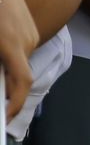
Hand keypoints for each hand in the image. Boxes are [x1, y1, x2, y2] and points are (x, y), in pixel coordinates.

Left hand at [0, 0, 37, 121]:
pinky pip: (21, 50)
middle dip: (6, 88)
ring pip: (19, 62)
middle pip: (19, 74)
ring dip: (6, 72)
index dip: (15, 104)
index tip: (6, 118)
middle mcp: (28, 40)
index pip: (22, 82)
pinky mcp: (29, 26)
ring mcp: (31, 33)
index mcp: (12, 45)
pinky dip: (9, 59)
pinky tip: (0, 54)